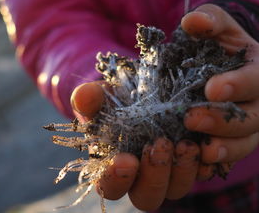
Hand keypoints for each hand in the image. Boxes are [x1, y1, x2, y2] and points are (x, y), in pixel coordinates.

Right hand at [71, 82, 206, 210]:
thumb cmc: (115, 100)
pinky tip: (205, 146)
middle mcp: (141, 177)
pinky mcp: (190, 163)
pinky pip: (201, 175)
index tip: (125, 159)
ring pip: (176, 190)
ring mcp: (167, 173)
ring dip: (182, 170)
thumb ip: (89, 98)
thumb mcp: (101, 95)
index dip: (116, 179)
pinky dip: (205, 164)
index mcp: (112, 167)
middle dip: (154, 175)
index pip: (110, 188)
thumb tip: (83, 97)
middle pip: (146, 197)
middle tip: (159, 144)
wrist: (142, 92)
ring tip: (186, 143)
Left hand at [182, 4, 258, 165]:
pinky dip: (217, 162)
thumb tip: (192, 21)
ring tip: (201, 151)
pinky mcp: (234, 139)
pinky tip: (198, 164)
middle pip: (253, 118)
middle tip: (191, 119)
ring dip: (224, 149)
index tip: (211, 89)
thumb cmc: (219, 44)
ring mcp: (250, 124)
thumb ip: (209, 21)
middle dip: (224, 121)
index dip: (238, 86)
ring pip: (246, 142)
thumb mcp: (217, 27)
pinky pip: (231, 156)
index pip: (257, 80)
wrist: (220, 65)